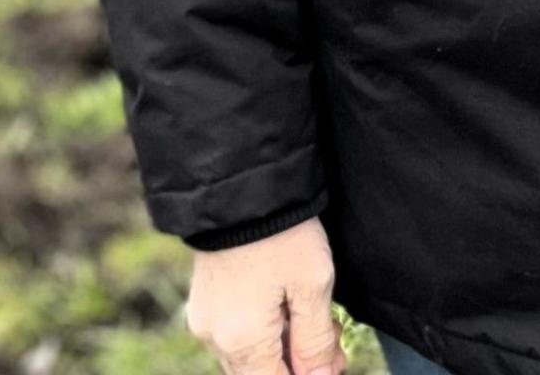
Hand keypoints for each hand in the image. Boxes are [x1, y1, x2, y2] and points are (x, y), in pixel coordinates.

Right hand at [184, 216, 346, 374]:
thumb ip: (315, 342)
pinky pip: (235, 332)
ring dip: (282, 347)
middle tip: (332, 341)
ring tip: (316, 318)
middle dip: (297, 363)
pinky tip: (288, 307)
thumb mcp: (312, 287)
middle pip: (259, 373)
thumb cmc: (282, 234)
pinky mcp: (204, 300)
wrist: (240, 184)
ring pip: (248, 354)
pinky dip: (263, 330)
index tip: (334, 360)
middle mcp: (215, 337)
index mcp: (242, 341)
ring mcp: (205, 318)